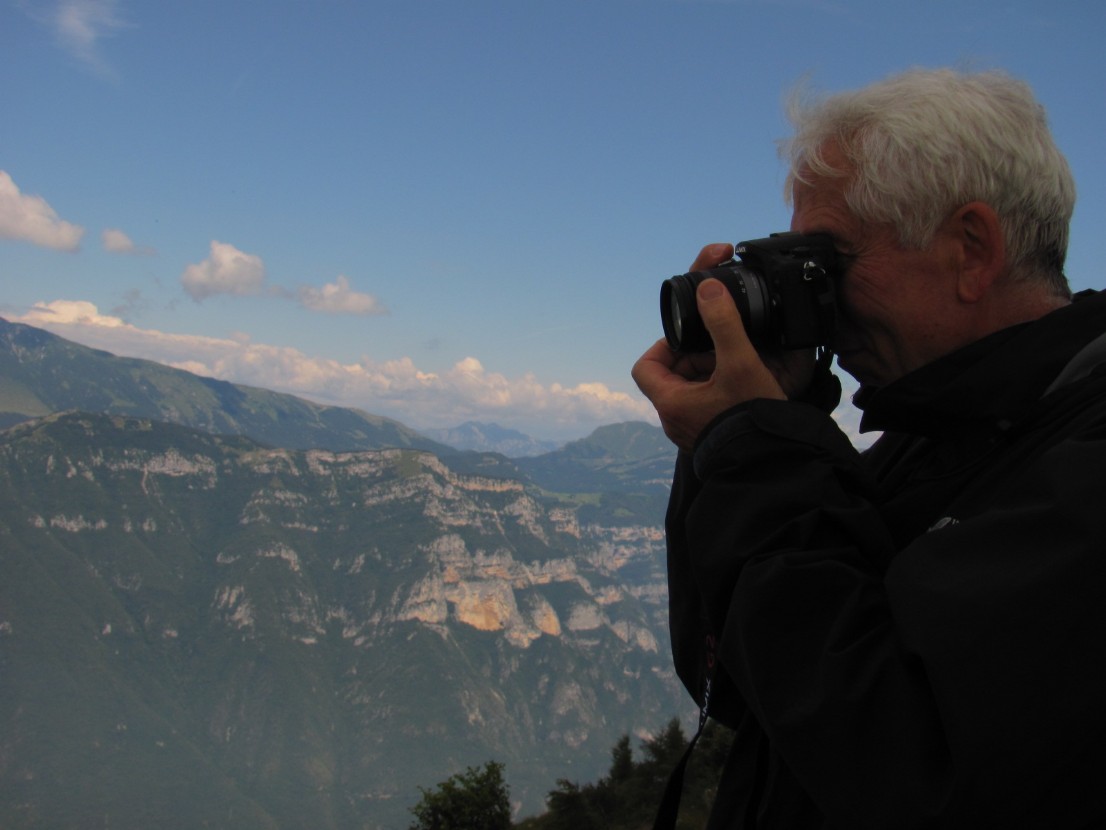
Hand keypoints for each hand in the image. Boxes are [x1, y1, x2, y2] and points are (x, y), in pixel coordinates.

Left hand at [632, 244, 812, 450]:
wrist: (775, 465)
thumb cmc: (752, 419)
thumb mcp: (740, 364)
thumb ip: (724, 323)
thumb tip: (709, 287)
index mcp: (670, 403)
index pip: (645, 367)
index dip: (662, 346)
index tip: (687, 337)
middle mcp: (674, 420)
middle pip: (672, 375)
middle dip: (695, 357)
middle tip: (721, 348)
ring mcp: (691, 431)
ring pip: (691, 390)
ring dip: (710, 373)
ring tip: (737, 364)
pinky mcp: (710, 437)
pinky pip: (705, 406)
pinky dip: (720, 391)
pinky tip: (744, 385)